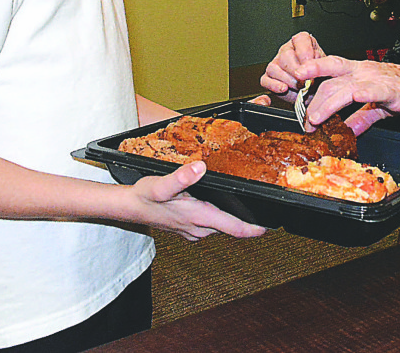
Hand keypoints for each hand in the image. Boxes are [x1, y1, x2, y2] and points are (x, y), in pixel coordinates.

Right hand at [129, 160, 265, 240]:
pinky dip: (220, 217)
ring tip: (248, 205)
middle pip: (232, 227)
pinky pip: (212, 225)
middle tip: (265, 208)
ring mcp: (194, 231)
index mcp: (199, 217)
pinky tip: (220, 206)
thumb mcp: (160, 184)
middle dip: (248, 220)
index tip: (271, 226)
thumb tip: (200, 167)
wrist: (128, 207)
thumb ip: (180, 177)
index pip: (235, 229)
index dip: (255, 229)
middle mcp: (199, 228)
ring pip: (222, 226)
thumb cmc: (144, 197)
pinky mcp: (189, 228)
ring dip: (234, 218)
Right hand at [259, 31, 325, 101]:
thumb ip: (320, 64)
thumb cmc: (322, 78)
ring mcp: (276, 64)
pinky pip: (265, 80)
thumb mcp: (327, 68)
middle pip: (286, 55)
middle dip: (297, 70)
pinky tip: (284, 89)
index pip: (301, 39)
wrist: (317, 93)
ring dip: (288, 80)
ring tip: (300, 88)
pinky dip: (274, 85)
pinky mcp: (268, 78)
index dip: (305, 52)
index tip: (311, 64)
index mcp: (303, 43)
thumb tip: (308, 68)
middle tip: (307, 81)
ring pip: (274, 68)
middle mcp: (287, 50)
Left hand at [292, 56, 399, 135]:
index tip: (294, 81)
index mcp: (358, 72)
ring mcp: (375, 78)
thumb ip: (360, 117)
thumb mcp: (377, 106)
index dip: (311, 70)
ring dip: (327, 103)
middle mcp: (363, 71)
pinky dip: (358, 95)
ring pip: (343, 85)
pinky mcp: (389, 89)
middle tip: (305, 119)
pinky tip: (347, 104)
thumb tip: (346, 131)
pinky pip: (370, 91)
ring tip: (315, 118)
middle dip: (314, 99)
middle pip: (330, 78)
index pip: (329, 67)